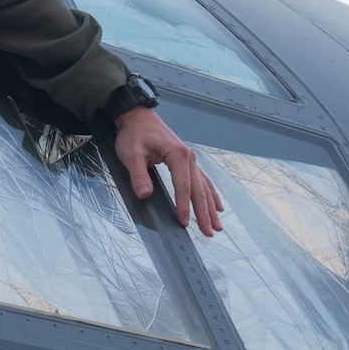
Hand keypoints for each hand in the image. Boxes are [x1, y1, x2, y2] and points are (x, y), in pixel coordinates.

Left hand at [114, 107, 223, 235]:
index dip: (183, 206)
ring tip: (217, 225)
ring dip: (211, 207)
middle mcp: (189, 157)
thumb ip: (138, 175)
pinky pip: (203, 180)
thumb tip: (145, 195)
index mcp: (178, 155)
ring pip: (204, 186)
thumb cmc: (135, 134)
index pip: (183, 186)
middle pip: (199, 189)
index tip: (183, 223)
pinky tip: (217, 206)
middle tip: (209, 232)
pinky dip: (211, 194)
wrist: (138, 117)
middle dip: (204, 213)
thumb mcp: (131, 154)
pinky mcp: (187, 161)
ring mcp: (190, 159)